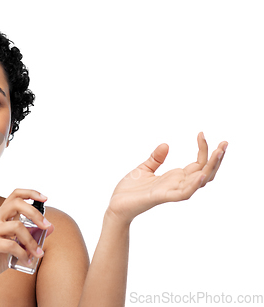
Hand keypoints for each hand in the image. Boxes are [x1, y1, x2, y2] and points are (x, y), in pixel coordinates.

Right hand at [0, 189, 53, 292]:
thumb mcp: (16, 244)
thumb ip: (31, 235)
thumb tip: (51, 228)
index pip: (14, 196)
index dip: (30, 193)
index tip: (45, 198)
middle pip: (16, 204)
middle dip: (35, 213)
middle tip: (46, 226)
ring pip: (17, 226)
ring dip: (31, 241)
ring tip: (37, 253)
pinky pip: (11, 245)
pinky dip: (23, 253)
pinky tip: (26, 260)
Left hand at [108, 132, 227, 223]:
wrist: (116, 205)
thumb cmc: (129, 190)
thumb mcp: (143, 169)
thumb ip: (156, 158)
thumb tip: (166, 144)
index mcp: (174, 178)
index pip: (198, 164)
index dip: (203, 150)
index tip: (201, 133)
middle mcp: (177, 185)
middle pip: (205, 172)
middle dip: (217, 159)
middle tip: (225, 143)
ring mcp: (171, 192)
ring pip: (199, 182)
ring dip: (211, 167)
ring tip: (219, 152)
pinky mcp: (162, 197)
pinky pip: (183, 193)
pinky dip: (193, 185)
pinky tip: (200, 174)